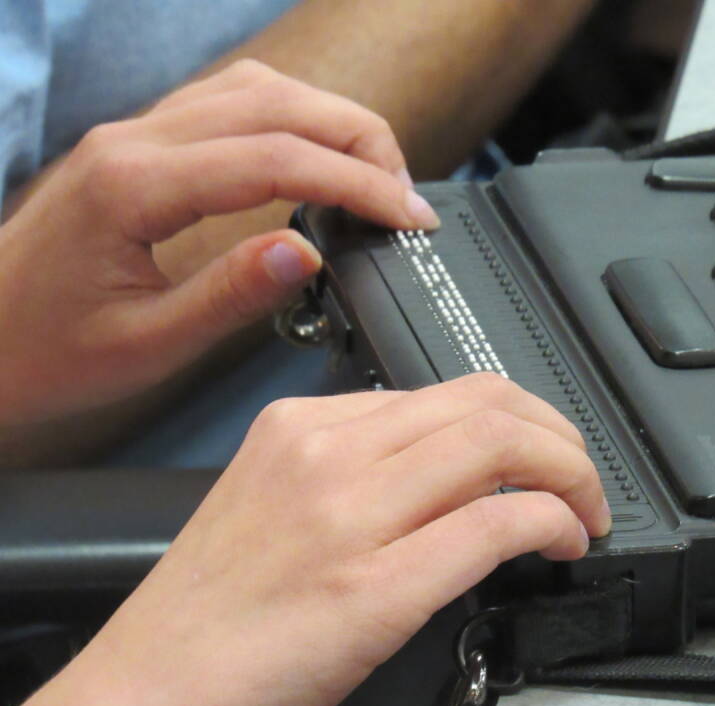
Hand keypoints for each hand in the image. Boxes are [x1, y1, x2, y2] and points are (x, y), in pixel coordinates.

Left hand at [0, 59, 439, 427]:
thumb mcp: (146, 344)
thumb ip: (230, 293)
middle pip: (276, 101)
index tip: (408, 216)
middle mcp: (135, 142)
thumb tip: (308, 251)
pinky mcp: (142, 144)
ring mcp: (136, 133)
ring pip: (257, 87)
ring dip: (329, 118)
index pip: (276, 158)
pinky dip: (290, 117)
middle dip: (360, 138)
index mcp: (135, 188)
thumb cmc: (46, 349)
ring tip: (374, 172)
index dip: (358, 183)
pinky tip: (315, 152)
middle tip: (406, 195)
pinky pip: (229, 101)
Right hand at [0, 374, 611, 705]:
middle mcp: (326, 453)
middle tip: (580, 476)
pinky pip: (493, 522)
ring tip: (583, 509)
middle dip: (558, 434)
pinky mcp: (373, 589)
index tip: (541, 453)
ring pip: (499, 444)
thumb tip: (446, 475)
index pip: (443, 393)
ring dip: (567, 471)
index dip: (516, 418)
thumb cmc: (207, 622)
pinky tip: (560, 542)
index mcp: (300, 429)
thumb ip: (356, 475)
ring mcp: (349, 515)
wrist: (139, 702)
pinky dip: (549, 520)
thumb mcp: (275, 508)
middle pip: (485, 402)